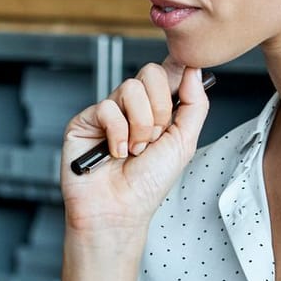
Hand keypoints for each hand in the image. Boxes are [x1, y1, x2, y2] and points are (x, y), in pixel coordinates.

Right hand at [60, 61, 209, 235]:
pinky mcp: (85, 120)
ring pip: (130, 89)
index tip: (186, 77)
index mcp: (157, 109)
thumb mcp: (184, 143)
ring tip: (135, 150)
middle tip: (154, 138)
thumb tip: (194, 70)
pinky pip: (107, 108)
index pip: (167, 73)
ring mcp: (108, 112)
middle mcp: (132, 107)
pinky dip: (117, 134)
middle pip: (150, 74)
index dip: (177, 70)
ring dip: (140, 126)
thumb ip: (195, 105)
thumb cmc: (148, 184)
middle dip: (160, 110)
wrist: (119, 210)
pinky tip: (115, 153)